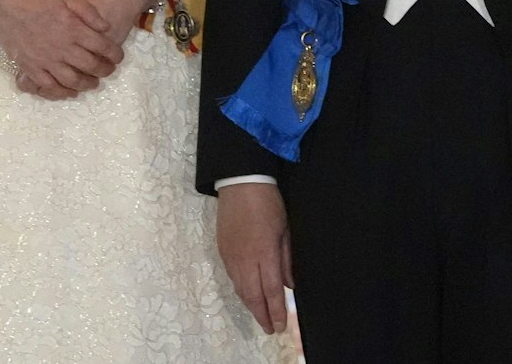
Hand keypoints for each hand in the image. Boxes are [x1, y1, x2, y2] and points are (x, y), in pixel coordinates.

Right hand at [0, 0, 122, 100]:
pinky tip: (70, 91)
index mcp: (72, 28)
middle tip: (110, 70)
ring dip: (87, 83)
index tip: (118, 57)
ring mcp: (44, 59)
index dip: (114, 54)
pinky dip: (62, 92)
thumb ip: (87, 12)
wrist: (1, 1)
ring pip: (72, 80)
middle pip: (91, 65)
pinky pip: (48, 86)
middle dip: (105, 70)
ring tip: (94, 82)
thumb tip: (105, 27)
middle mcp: (61, 47)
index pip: (101, 46)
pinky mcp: (29, 66)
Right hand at [216, 182, 291, 334]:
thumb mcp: (285, 229)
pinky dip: (241, 291)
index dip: (276, 310)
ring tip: (260, 316)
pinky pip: (232, 277)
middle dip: (262, 315)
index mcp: (264, 253)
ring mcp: (231, 256)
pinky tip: (248, 295)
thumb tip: (289, 284)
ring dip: (250, 305)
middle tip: (270, 329)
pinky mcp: (222, 250)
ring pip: (240, 288)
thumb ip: (286, 258)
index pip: (271, 290)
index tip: (281, 326)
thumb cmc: (268, 202)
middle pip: (252, 295)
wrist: (239, 182)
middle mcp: (246, 259)